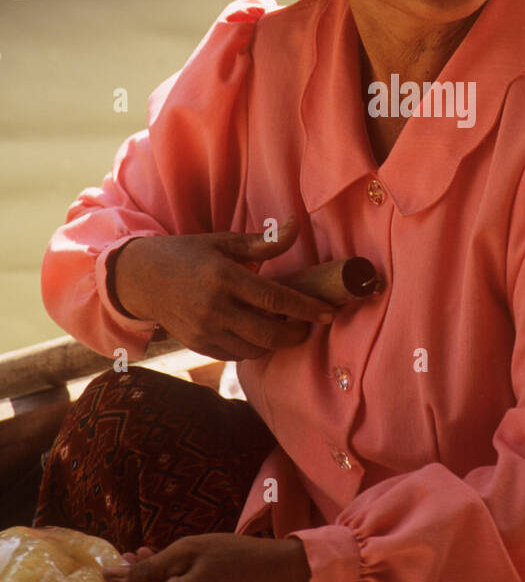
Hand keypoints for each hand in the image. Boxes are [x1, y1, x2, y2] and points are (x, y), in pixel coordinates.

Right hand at [112, 218, 336, 359]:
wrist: (139, 278)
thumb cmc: (187, 254)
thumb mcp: (222, 242)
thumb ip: (263, 242)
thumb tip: (296, 226)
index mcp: (224, 277)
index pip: (275, 299)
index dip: (306, 309)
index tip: (328, 313)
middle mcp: (215, 307)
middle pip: (268, 333)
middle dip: (295, 334)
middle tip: (308, 327)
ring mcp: (204, 330)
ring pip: (254, 349)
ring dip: (275, 343)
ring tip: (282, 327)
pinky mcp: (197, 344)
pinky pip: (235, 355)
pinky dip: (253, 348)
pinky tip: (258, 334)